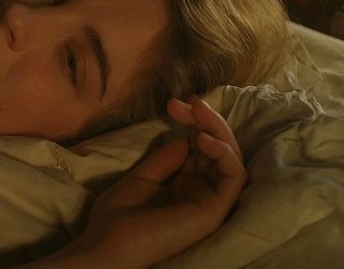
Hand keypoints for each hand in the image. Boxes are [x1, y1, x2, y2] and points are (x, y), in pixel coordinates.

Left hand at [31, 96, 245, 268]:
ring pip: (231, 159)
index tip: (175, 105)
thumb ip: (166, 158)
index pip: (200, 149)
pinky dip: (224, 153)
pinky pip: (234, 177)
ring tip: (197, 113)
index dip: (193, 123)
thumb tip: (186, 139)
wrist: (109, 243)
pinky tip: (202, 139)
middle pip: (218, 150)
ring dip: (217, 130)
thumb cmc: (118, 217)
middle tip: (189, 101)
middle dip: (206, 120)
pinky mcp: (215, 210)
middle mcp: (200, 192)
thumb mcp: (142, 176)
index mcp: (184, 186)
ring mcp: (210, 202)